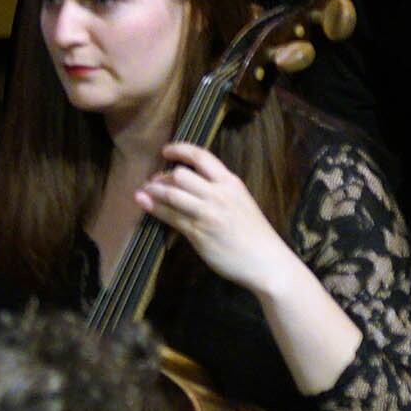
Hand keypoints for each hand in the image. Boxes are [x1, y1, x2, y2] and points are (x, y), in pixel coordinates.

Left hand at [136, 142, 294, 291]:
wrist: (266, 261)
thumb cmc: (255, 234)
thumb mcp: (241, 202)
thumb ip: (220, 190)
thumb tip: (194, 184)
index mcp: (231, 183)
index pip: (201, 156)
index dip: (180, 149)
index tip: (166, 151)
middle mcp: (218, 194)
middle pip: (181, 174)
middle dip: (163, 176)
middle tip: (154, 182)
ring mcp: (207, 213)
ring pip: (172, 193)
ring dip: (153, 191)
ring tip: (144, 191)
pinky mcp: (198, 233)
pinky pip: (170, 216)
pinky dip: (154, 208)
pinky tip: (144, 203)